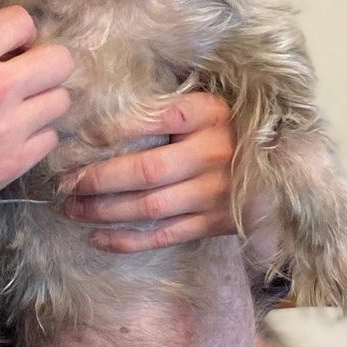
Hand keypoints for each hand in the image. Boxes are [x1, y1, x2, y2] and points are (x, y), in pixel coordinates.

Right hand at [0, 6, 72, 314]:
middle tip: (22, 76)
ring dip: (41, 100)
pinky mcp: (14, 165)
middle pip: (60, 60)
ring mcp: (8, 130)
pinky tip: (9, 139)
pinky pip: (49, 138)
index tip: (8, 47)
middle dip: (43, 62)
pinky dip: (35, 136)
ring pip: (61, 100)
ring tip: (16, 110)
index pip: (21, 21)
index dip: (18, 31)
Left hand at [59, 92, 242, 251]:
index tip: (82, 136)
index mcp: (209, 114)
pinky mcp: (216, 223)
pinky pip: (164, 235)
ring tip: (73, 209)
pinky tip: (98, 238)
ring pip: (150, 206)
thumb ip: (167, 108)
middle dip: (98, 179)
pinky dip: (128, 240)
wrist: (282, 167)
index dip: (114, 128)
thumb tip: (103, 118)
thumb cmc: (230, 129)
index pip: (154, 117)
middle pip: (145, 170)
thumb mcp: (207, 106)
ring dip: (105, 211)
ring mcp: (216, 193)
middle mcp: (214, 153)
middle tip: (64, 184)